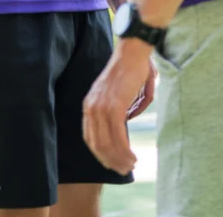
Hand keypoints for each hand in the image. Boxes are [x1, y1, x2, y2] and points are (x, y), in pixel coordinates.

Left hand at [83, 38, 151, 174]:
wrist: (133, 52)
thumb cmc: (130, 71)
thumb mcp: (118, 94)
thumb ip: (118, 111)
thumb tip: (126, 125)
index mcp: (89, 104)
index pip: (90, 137)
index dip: (100, 153)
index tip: (111, 163)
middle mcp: (91, 107)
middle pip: (97, 144)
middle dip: (110, 161)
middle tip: (123, 170)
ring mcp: (101, 107)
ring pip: (108, 144)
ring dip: (119, 159)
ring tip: (131, 166)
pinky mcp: (114, 107)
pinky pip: (118, 137)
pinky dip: (125, 151)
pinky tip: (133, 157)